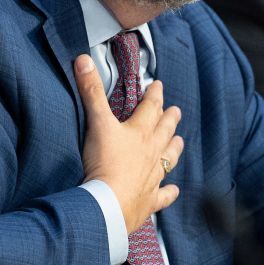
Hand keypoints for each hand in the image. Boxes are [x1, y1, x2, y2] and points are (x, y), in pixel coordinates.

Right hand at [75, 54, 183, 233]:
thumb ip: (91, 92)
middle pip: (165, 131)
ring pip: (169, 159)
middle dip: (170, 118)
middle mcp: (151, 152)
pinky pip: (163, 195)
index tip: (159, 85)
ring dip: (174, 148)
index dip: (154, 94)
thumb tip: (83, 60)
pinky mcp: (148, 200)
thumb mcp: (96, 123)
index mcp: (140, 132)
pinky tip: (174, 190)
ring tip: (180, 141)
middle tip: (177, 110)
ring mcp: (152, 177)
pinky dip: (169, 192)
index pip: (151, 107)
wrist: (108, 204)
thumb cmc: (103, 163)